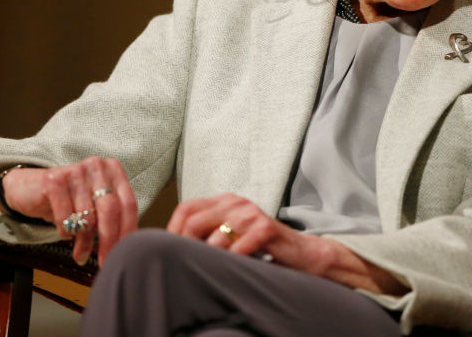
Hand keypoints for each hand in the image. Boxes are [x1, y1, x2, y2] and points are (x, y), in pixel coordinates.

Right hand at [0, 157, 136, 265]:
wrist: (29, 188)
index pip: (128, 204)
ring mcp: (76, 171)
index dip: (128, 232)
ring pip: (88, 217)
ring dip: (84, 243)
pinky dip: (66, 232)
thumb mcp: (93, 205)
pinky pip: (66, 217)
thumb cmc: (68, 199)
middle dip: (109, 241)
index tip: (124, 253)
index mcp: (113, 171)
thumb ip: (111, 218)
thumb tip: (125, 248)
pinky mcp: (54, 180)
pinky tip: (65, 234)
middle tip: (104, 262)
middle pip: (111, 210)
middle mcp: (97, 167)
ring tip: (81, 253)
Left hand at [167, 193, 406, 294]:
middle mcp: (235, 202)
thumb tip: (172, 248)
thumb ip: (207, 234)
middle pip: (195, 221)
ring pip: (214, 239)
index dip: (173, 230)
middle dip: (185, 247)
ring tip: (212, 272)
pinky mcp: (266, 227)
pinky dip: (232, 263)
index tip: (169, 251)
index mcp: (224, 201)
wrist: (302, 253)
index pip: (186, 208)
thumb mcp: (231, 236)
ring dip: (210, 260)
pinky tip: (234, 270)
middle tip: (185, 266)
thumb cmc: (261, 248)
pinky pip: (238, 249)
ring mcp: (251, 213)